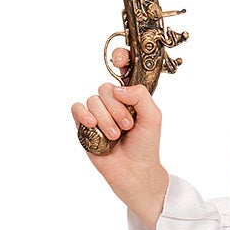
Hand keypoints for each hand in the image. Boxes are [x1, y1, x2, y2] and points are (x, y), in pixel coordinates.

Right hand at [71, 46, 169, 229]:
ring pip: (93, 100)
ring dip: (106, 119)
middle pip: (106, 88)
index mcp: (130, 95)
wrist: (135, 171)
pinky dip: (84, 116)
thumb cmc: (145, 145)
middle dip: (117, 108)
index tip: (119, 62)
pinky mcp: (84, 124)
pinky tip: (93, 126)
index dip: (120, 58)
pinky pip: (77, 108)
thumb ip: (140, 95)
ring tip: (115, 135)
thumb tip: (116, 89)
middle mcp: (113, 101)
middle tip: (127, 126)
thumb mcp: (153, 117)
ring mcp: (98, 112)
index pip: (122, 68)